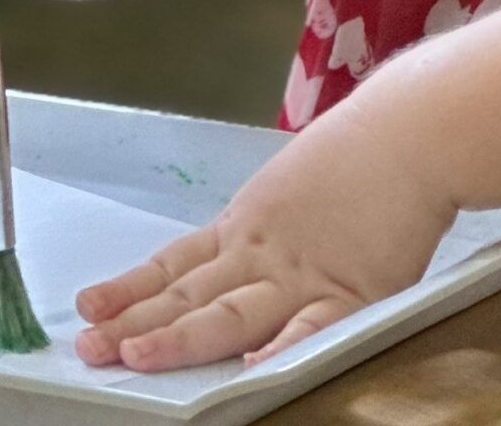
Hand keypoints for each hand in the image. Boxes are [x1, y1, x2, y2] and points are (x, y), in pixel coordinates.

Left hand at [73, 110, 456, 372]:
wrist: (412, 131)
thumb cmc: (362, 151)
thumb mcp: (292, 185)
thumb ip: (264, 226)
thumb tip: (235, 256)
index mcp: (247, 228)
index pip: (175, 265)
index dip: (129, 287)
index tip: (87, 305)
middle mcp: (263, 255)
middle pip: (188, 296)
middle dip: (134, 322)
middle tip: (89, 346)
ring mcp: (303, 276)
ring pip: (231, 314)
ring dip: (181, 338)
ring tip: (137, 355)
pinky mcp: (353, 293)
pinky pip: (312, 329)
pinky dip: (281, 349)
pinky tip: (249, 370)